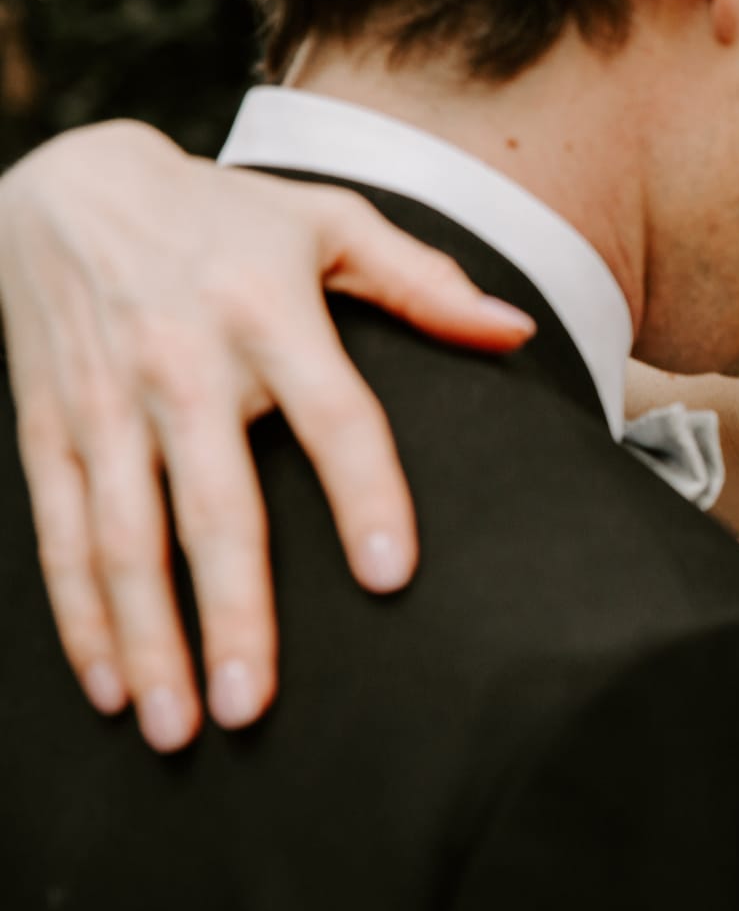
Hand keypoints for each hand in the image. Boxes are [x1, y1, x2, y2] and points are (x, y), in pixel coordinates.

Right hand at [0, 121, 536, 750]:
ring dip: (148, 639)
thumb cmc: (227, 216)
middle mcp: (181, 361)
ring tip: (183, 728)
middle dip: (232, 613)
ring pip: (122, 538)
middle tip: (255, 707)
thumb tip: (518, 332)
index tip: (390, 576)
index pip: (332, 414)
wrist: (65, 182)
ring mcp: (106, 401)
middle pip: (213, 504)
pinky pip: (59, 532)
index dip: (364, 493)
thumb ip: (424, 283)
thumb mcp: (331, 221)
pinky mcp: (49, 427)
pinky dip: (80, 615)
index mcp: (267, 311)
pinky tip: (110, 686)